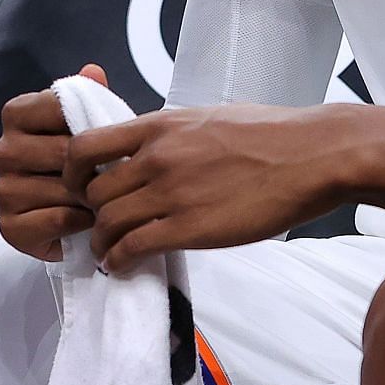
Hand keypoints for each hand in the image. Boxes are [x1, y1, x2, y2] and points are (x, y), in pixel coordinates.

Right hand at [0, 63, 106, 260]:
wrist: (80, 217)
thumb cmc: (85, 165)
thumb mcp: (93, 126)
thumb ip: (91, 96)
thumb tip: (93, 71)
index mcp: (17, 115)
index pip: (58, 107)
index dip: (91, 125)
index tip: (108, 139)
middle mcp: (3, 150)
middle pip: (63, 153)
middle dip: (95, 167)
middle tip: (117, 176)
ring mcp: (2, 189)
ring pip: (59, 189)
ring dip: (88, 197)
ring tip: (104, 199)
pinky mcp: (9, 226)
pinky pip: (52, 220)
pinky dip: (77, 222)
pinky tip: (87, 220)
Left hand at [62, 104, 350, 271]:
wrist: (312, 155)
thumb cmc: (271, 134)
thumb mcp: (206, 118)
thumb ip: (172, 134)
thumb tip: (155, 146)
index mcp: (158, 126)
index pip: (86, 146)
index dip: (72, 172)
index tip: (80, 187)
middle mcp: (156, 157)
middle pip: (92, 191)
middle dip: (89, 213)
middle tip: (99, 226)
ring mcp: (171, 192)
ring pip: (107, 222)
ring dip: (101, 242)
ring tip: (107, 252)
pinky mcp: (189, 227)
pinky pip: (133, 247)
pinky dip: (118, 260)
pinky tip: (121, 265)